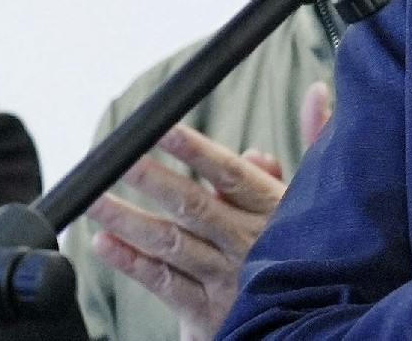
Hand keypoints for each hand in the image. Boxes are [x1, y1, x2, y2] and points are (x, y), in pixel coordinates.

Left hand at [88, 86, 333, 340]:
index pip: (233, 174)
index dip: (198, 151)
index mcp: (275, 209)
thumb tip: (315, 93)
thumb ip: (314, 141)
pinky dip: (132, 264)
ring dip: (129, 222)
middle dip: (154, 181)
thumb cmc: (310, 243)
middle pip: (194, 206)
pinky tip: (105, 244)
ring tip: (94, 201)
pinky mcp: (206, 313)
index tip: (166, 129)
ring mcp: (226, 279)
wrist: (313, 317)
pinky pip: (163, 284)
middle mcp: (249, 242)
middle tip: (119, 160)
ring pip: (171, 245)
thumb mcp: (317, 192)